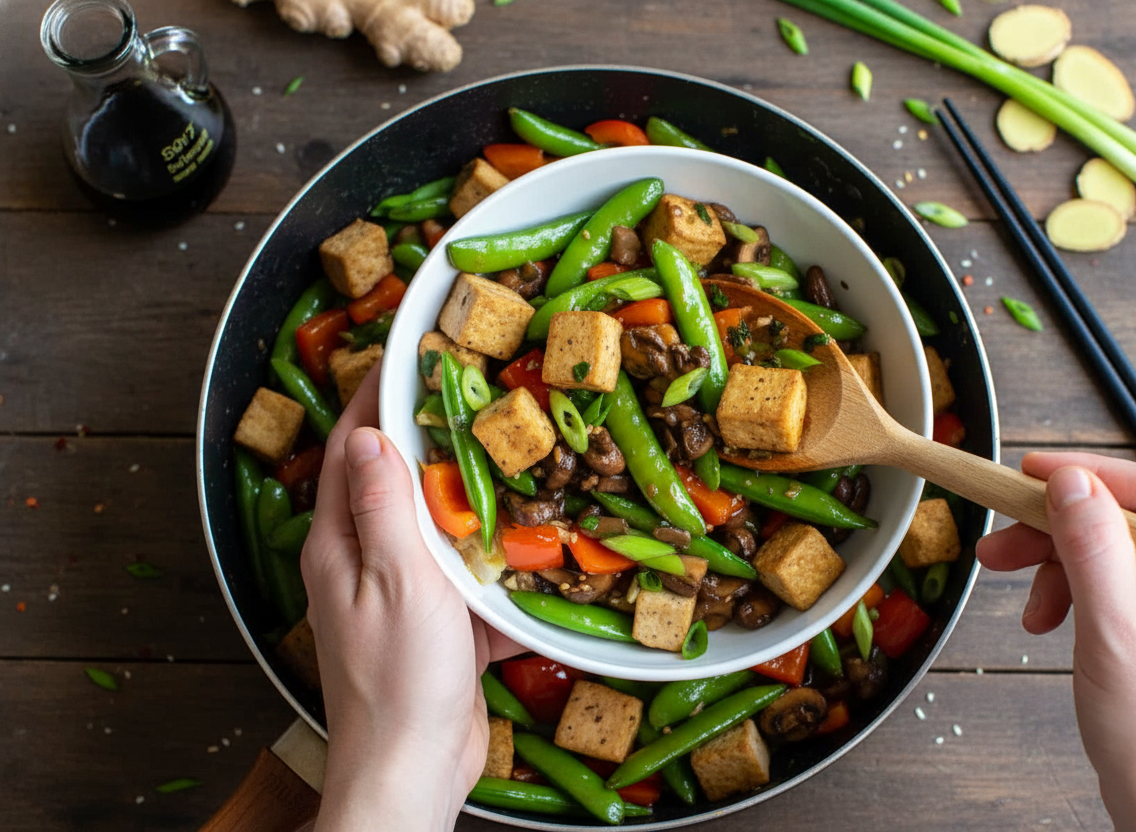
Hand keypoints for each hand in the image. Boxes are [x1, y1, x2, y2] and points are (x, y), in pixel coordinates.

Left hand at [301, 366, 520, 831]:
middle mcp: (362, 563)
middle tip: (470, 393)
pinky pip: (463, 579)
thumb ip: (384, 508)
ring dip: (465, 496)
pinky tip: (527, 545)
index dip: (375, 397)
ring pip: (433, 528)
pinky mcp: (433, 628)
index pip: (351, 450)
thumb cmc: (400, 681)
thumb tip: (368, 434)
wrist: (412, 772)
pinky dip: (490, 560)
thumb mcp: (397, 582)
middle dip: (425, 436)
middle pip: (391, 482)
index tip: (406, 354)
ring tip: (506, 456)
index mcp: (340, 545)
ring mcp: (398, 597)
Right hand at [977, 452, 1135, 831]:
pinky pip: (1120, 584)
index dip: (1091, 478)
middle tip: (1002, 544)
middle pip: (1135, 523)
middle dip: (1062, 532)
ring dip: (1061, 567)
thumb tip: (1069, 484)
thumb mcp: (1116, 639)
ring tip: (1024, 603)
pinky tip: (1049, 619)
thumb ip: (1094, 553)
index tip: (1030, 473)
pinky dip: (1076, 594)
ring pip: (1120, 552)